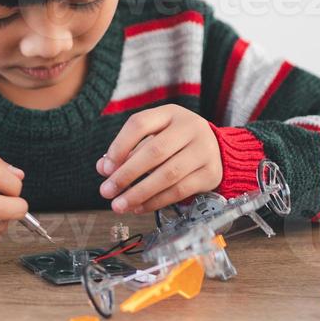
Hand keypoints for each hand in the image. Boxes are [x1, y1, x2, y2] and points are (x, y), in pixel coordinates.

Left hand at [96, 106, 222, 213]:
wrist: (215, 149)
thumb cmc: (175, 141)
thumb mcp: (152, 136)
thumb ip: (127, 150)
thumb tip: (104, 168)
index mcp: (170, 113)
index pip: (140, 124)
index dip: (119, 146)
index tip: (105, 168)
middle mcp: (190, 128)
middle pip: (154, 151)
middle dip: (126, 174)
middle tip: (107, 191)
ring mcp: (204, 150)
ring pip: (168, 175)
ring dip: (139, 193)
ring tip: (120, 205)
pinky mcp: (210, 173)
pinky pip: (179, 191)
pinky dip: (155, 202)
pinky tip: (139, 207)